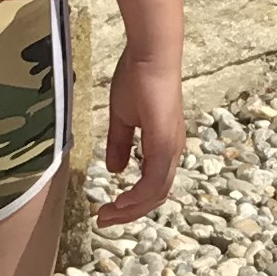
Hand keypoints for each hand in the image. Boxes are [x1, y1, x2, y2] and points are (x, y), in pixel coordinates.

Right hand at [91, 43, 184, 225]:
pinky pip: (154, 181)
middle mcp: (172, 152)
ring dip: (131, 209)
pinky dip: (138, 197)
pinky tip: (121, 202)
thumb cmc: (138, 79)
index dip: (131, 203)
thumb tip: (115, 170)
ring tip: (107, 215)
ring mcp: (171, 149)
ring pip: (155, 193)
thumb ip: (120, 144)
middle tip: (104, 219)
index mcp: (164, 147)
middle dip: (129, 213)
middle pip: (155, 196)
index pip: (152, 186)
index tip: (106, 210)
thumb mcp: (123, 118)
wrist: (149, 56)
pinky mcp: (165, 144)